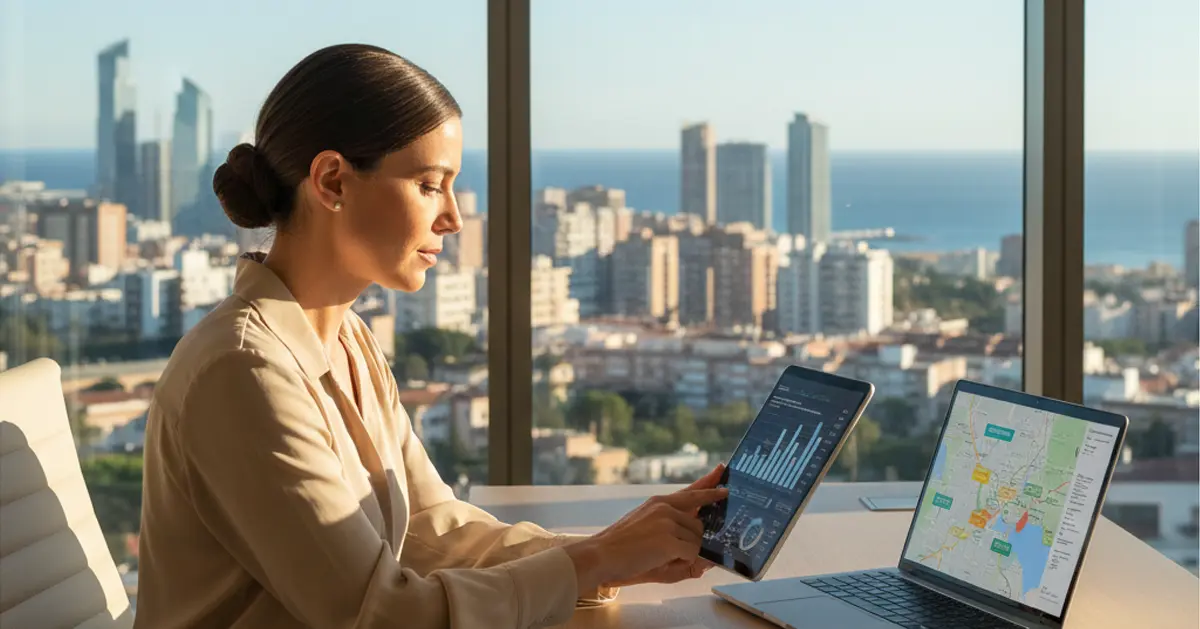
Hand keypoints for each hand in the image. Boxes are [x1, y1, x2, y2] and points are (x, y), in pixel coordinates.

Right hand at [564, 464, 727, 593]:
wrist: (600, 555)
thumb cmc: (622, 549)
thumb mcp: (651, 536)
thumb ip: (678, 538)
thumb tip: (707, 556)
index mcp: (659, 503)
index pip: (691, 491)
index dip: (710, 483)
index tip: (722, 470)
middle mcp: (666, 507)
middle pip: (700, 523)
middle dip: (695, 539)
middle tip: (676, 550)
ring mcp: (668, 522)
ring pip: (697, 540)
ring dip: (686, 553)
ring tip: (659, 556)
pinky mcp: (669, 540)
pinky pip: (692, 553)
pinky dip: (683, 561)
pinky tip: (662, 561)